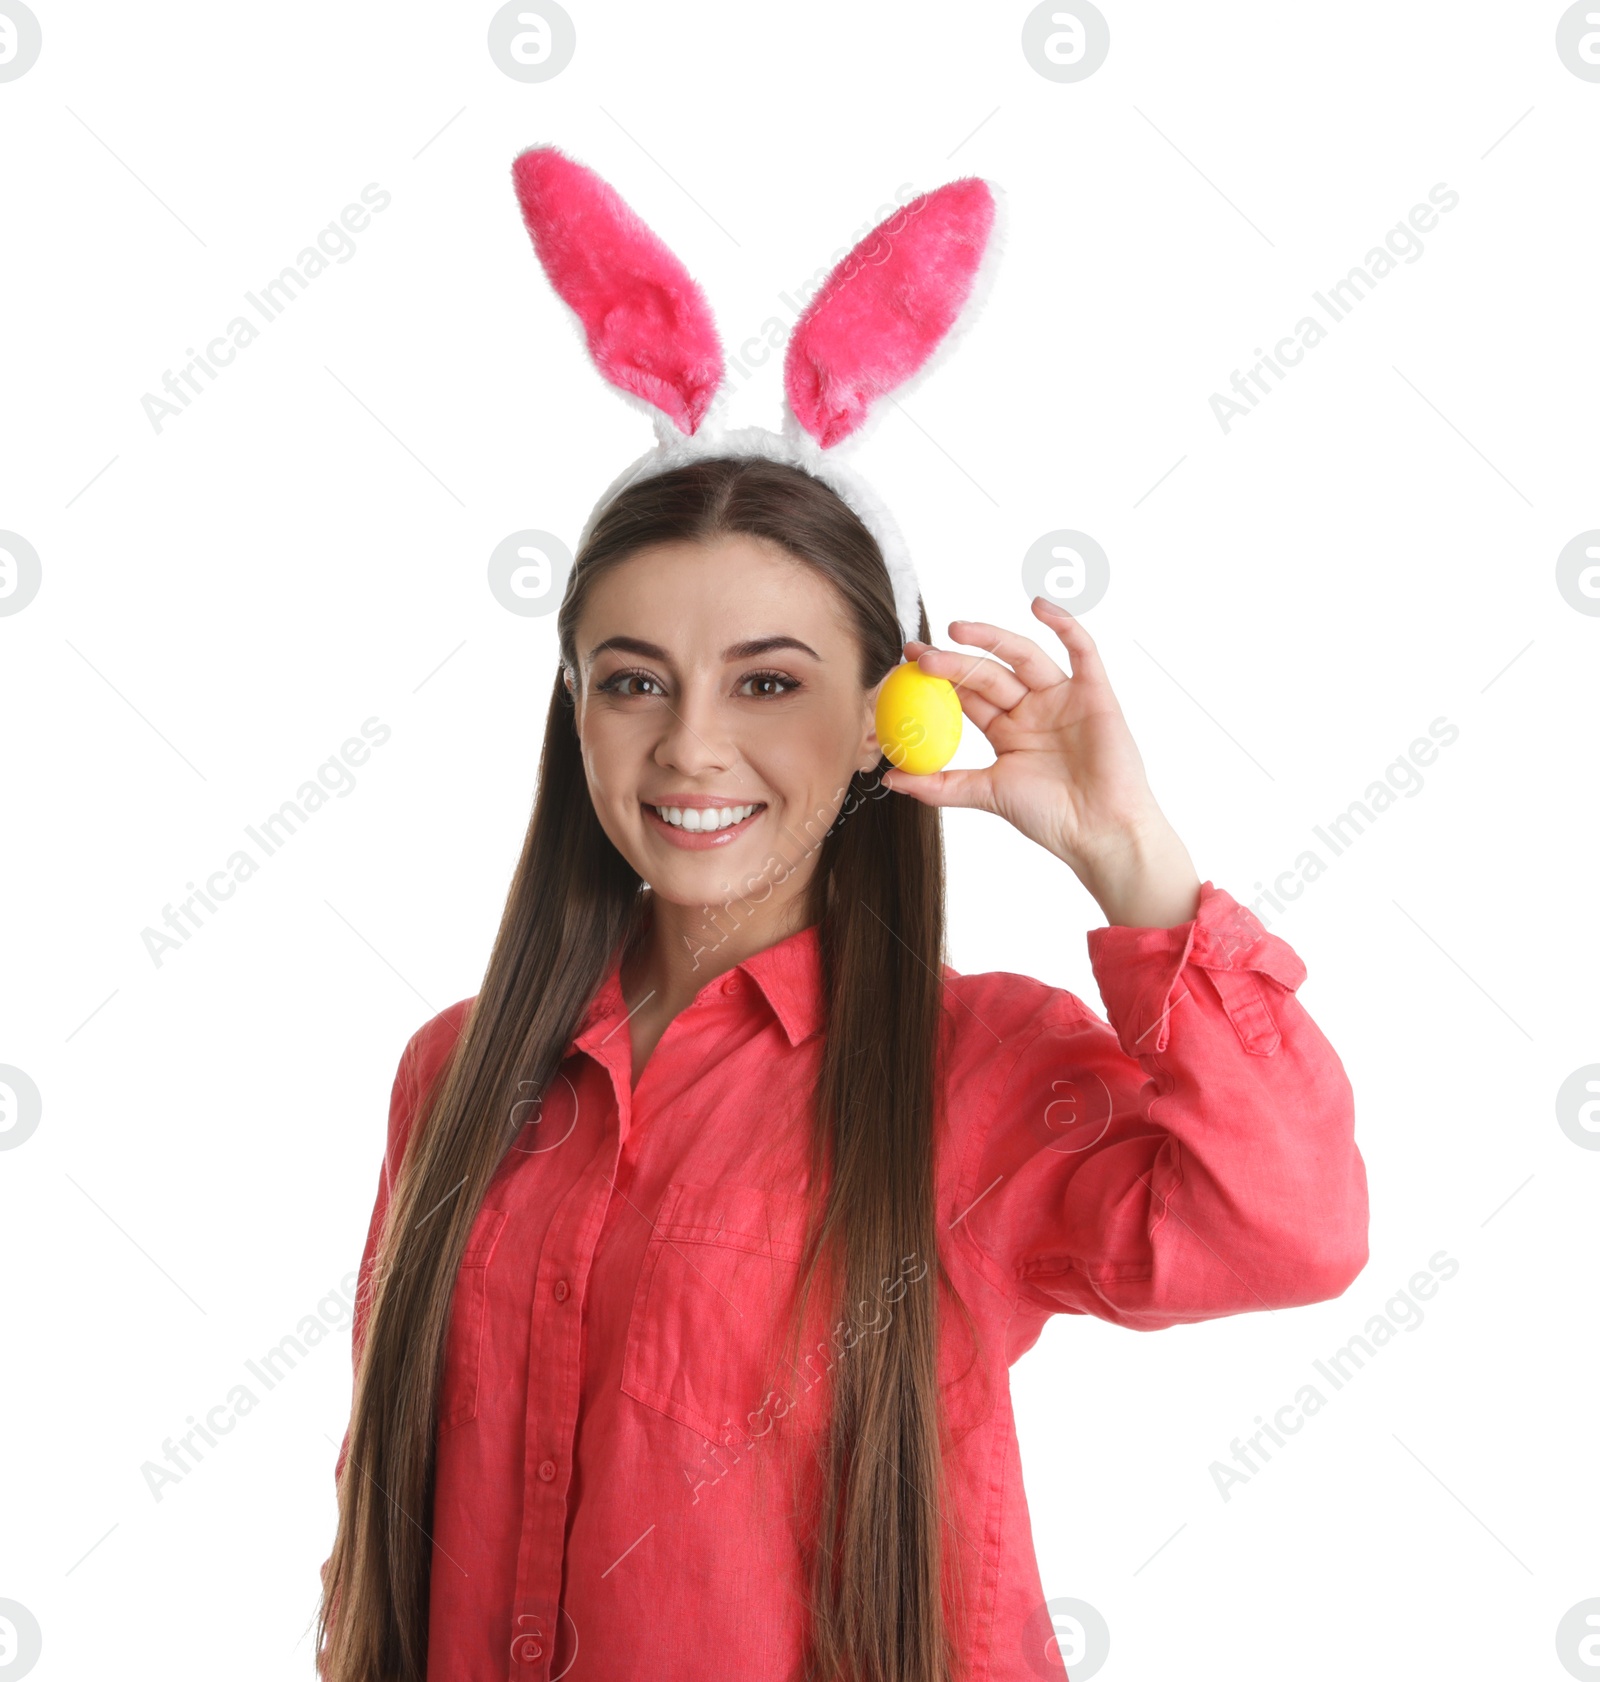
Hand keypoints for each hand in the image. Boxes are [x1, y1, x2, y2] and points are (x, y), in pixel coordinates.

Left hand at [882, 597, 1201, 928]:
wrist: (1100, 832)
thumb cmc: (1050, 817)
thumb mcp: (986, 794)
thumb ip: (940, 785)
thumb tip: (890, 777)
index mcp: (1008, 731)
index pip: (967, 696)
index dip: (938, 680)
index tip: (905, 667)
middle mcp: (1033, 710)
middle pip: (988, 674)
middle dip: (953, 661)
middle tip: (919, 653)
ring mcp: (1064, 699)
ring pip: (1023, 657)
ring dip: (991, 639)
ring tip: (956, 629)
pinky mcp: (1095, 693)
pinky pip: (1082, 650)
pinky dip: (1064, 624)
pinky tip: (1038, 606)